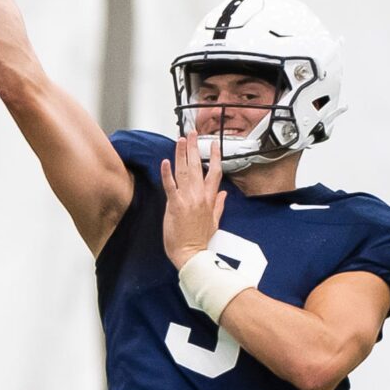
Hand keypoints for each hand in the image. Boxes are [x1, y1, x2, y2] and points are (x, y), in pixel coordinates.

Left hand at [159, 134, 228, 268]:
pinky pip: (170, 186)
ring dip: (182, 154)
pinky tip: (165, 162)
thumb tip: (224, 194)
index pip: (214, 172)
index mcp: (210, 199)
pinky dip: (167, 174)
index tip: (213, 144)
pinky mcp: (175, 206)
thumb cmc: (200, 240)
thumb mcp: (214, 222)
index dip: (214, 156)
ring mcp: (187, 200)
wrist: (192, 255)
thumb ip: (219, 205)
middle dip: (194, 148)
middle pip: (197, 166)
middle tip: (192, 134)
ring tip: (181, 140)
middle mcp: (200, 196)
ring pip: (184, 172)